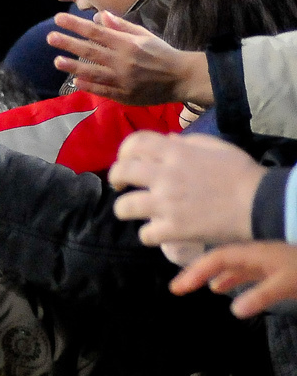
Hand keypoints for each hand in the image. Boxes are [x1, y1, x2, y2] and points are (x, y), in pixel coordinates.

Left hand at [45, 11, 212, 106]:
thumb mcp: (145, 35)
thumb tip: (100, 15)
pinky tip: (76, 81)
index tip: (59, 19)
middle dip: (69, 43)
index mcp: (128, 44)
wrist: (182, 78)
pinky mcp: (124, 95)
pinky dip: (89, 86)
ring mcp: (122, 79)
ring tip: (57, 61)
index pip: (96, 32)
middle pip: (90, 51)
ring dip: (73, 66)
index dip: (76, 25)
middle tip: (50, 37)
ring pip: (93, 72)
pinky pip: (103, 90)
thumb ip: (121, 27)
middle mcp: (123, 61)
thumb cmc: (161, 53)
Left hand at [109, 132, 263, 244]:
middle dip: (115, 178)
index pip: (134, 143)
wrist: (260, 203)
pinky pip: (144, 234)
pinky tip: (158, 231)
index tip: (126, 161)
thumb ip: (188, 143)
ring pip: (123, 207)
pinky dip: (149, 234)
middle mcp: (165, 175)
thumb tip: (166, 140)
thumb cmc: (241, 173)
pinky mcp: (172, 228)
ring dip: (125, 209)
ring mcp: (166, 204)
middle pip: (121, 172)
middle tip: (121, 187)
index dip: (124, 151)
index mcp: (176, 152)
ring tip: (135, 212)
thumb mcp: (216, 147)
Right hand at [172, 241, 296, 316]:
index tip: (178, 289)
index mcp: (255, 253)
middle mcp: (257, 254)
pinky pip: (246, 271)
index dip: (195, 272)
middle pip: (220, 259)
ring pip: (233, 265)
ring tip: (200, 289)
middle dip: (198, 272)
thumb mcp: (288, 283)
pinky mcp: (275, 268)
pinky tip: (229, 290)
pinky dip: (232, 279)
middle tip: (178, 289)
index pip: (217, 259)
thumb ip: (261, 295)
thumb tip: (233, 310)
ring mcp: (266, 260)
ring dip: (215, 276)